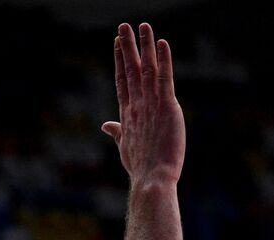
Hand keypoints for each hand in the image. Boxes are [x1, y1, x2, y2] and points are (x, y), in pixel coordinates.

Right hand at [102, 22, 185, 185]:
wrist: (151, 179)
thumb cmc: (140, 168)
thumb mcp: (125, 147)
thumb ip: (117, 131)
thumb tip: (106, 125)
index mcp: (128, 114)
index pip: (122, 80)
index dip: (120, 60)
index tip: (117, 43)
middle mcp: (137, 105)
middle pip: (130, 69)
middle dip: (127, 46)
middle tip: (124, 25)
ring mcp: (151, 105)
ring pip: (146, 69)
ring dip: (144, 46)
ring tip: (142, 26)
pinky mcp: (167, 107)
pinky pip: (165, 78)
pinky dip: (164, 60)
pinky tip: (163, 43)